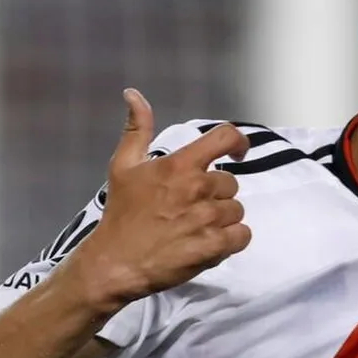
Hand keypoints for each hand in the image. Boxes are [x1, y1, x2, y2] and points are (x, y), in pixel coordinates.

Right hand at [72, 89, 251, 310]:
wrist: (115, 263)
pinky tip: (208, 243)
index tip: (236, 154)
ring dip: (222, 220)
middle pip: (230, 184)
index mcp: (179, 166)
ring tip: (194, 228)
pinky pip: (242, 236)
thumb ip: (137, 129)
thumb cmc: (121, 214)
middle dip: (215, 195)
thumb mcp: (123, 166)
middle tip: (189, 208)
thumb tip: (133, 94)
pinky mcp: (214, 246)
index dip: (238, 143)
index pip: (225, 137)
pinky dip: (231, 241)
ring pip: (236, 211)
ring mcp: (208, 218)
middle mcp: (197, 188)